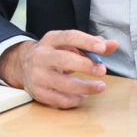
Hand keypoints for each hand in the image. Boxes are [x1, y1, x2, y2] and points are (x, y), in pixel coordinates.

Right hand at [0, 30, 118, 108]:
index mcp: (51, 39)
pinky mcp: (38, 92)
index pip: (69, 37)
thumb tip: (113, 45)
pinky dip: (76, 100)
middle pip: (64, 60)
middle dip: (86, 66)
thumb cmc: (54, 53)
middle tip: (102, 71)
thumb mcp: (68, 44)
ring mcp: (38, 75)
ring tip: (99, 86)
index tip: (102, 48)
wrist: (23, 64)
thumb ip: (91, 45)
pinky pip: (60, 100)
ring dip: (85, 87)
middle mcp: (42, 56)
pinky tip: (83, 96)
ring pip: (63, 84)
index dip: (87, 42)